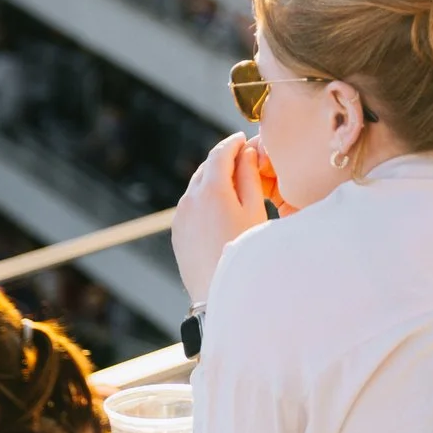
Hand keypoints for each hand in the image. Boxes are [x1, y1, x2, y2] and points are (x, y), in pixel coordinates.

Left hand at [172, 133, 271, 305]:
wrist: (220, 294)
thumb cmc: (246, 253)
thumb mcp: (255, 212)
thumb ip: (249, 178)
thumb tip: (245, 153)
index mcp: (211, 190)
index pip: (220, 154)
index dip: (232, 143)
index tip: (243, 138)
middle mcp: (189, 199)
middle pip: (205, 168)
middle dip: (222, 160)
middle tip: (242, 158)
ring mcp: (180, 217)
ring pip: (196, 188)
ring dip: (212, 180)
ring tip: (233, 183)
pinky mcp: (177, 233)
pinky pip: (190, 206)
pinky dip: (203, 199)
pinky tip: (219, 208)